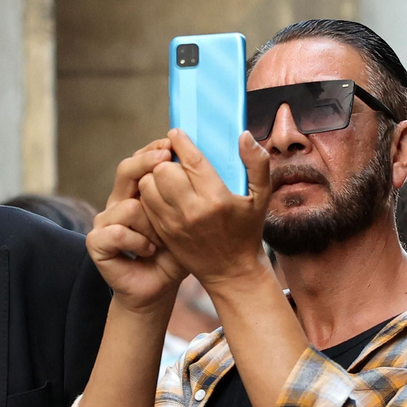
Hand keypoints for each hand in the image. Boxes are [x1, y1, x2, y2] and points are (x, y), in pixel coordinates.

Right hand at [87, 142, 186, 312]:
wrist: (157, 288)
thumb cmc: (174, 254)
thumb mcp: (186, 222)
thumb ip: (189, 197)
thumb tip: (208, 167)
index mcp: (137, 194)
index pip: (139, 161)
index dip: (153, 151)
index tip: (172, 145)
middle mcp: (118, 202)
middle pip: (126, 170)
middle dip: (146, 162)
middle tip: (166, 159)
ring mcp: (104, 222)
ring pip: (130, 207)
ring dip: (151, 225)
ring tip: (161, 241)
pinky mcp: (96, 242)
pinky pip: (117, 231)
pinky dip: (137, 242)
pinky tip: (149, 251)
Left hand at [137, 129, 272, 286]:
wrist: (231, 272)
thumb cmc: (247, 231)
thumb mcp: (261, 198)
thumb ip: (257, 164)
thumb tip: (244, 135)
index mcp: (216, 198)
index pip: (190, 160)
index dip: (179, 142)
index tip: (176, 134)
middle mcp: (191, 210)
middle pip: (161, 170)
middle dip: (166, 160)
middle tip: (173, 159)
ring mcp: (173, 223)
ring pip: (147, 185)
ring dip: (154, 176)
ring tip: (166, 175)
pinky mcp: (163, 232)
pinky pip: (145, 203)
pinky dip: (150, 193)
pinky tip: (162, 192)